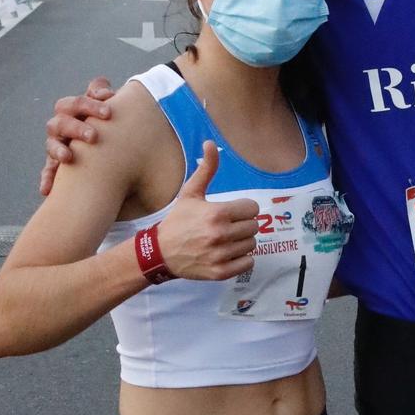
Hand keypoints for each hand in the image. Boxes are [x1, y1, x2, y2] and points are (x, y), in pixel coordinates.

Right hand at [40, 77, 115, 196]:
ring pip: (51, 144)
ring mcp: (57, 146)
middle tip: (93, 137)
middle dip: (76, 128)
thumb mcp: (111, 112)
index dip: (89, 106)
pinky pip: (48, 171)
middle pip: (60, 122)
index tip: (108, 114)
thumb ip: (107, 98)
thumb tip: (106, 94)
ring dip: (58, 150)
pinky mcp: (56, 166)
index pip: (76, 104)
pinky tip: (46, 189)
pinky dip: (47, 178)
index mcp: (75, 112)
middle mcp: (62, 127)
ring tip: (68, 157)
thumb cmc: (111, 127)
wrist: (110, 153)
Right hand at [155, 141, 259, 279]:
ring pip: (252, 245)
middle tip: (228, 226)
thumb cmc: (178, 221)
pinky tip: (227, 253)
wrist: (160, 252)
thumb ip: (206, 169)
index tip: (232, 212)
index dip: (243, 209)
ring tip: (226, 240)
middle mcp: (221, 234)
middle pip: (254, 227)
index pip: (252, 209)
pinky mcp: (220, 272)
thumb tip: (211, 143)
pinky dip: (241, 259)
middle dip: (243, 225)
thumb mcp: (190, 193)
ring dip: (242, 242)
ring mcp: (221, 255)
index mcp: (217, 213)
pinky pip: (248, 263)